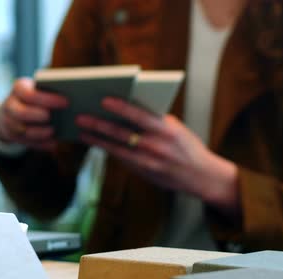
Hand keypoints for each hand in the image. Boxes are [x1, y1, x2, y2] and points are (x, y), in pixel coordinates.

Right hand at [0, 78, 67, 151]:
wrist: (13, 110)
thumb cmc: (34, 97)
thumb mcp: (38, 89)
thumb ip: (50, 92)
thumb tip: (73, 99)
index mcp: (19, 88)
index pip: (30, 94)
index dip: (47, 99)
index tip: (66, 102)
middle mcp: (10, 104)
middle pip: (22, 113)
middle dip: (38, 116)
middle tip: (54, 118)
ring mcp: (8, 121)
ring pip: (22, 129)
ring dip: (39, 132)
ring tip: (54, 131)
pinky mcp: (11, 135)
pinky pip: (25, 142)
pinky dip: (40, 144)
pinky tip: (53, 143)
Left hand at [76, 97, 239, 217]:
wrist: (201, 176)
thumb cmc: (186, 146)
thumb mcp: (175, 128)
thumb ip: (153, 120)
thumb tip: (125, 110)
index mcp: (166, 130)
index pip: (140, 115)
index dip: (121, 107)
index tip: (104, 100)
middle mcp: (156, 146)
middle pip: (122, 133)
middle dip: (99, 125)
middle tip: (81, 117)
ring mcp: (148, 161)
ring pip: (116, 148)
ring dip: (97, 140)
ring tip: (82, 132)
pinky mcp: (143, 172)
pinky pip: (120, 159)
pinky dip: (107, 149)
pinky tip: (95, 143)